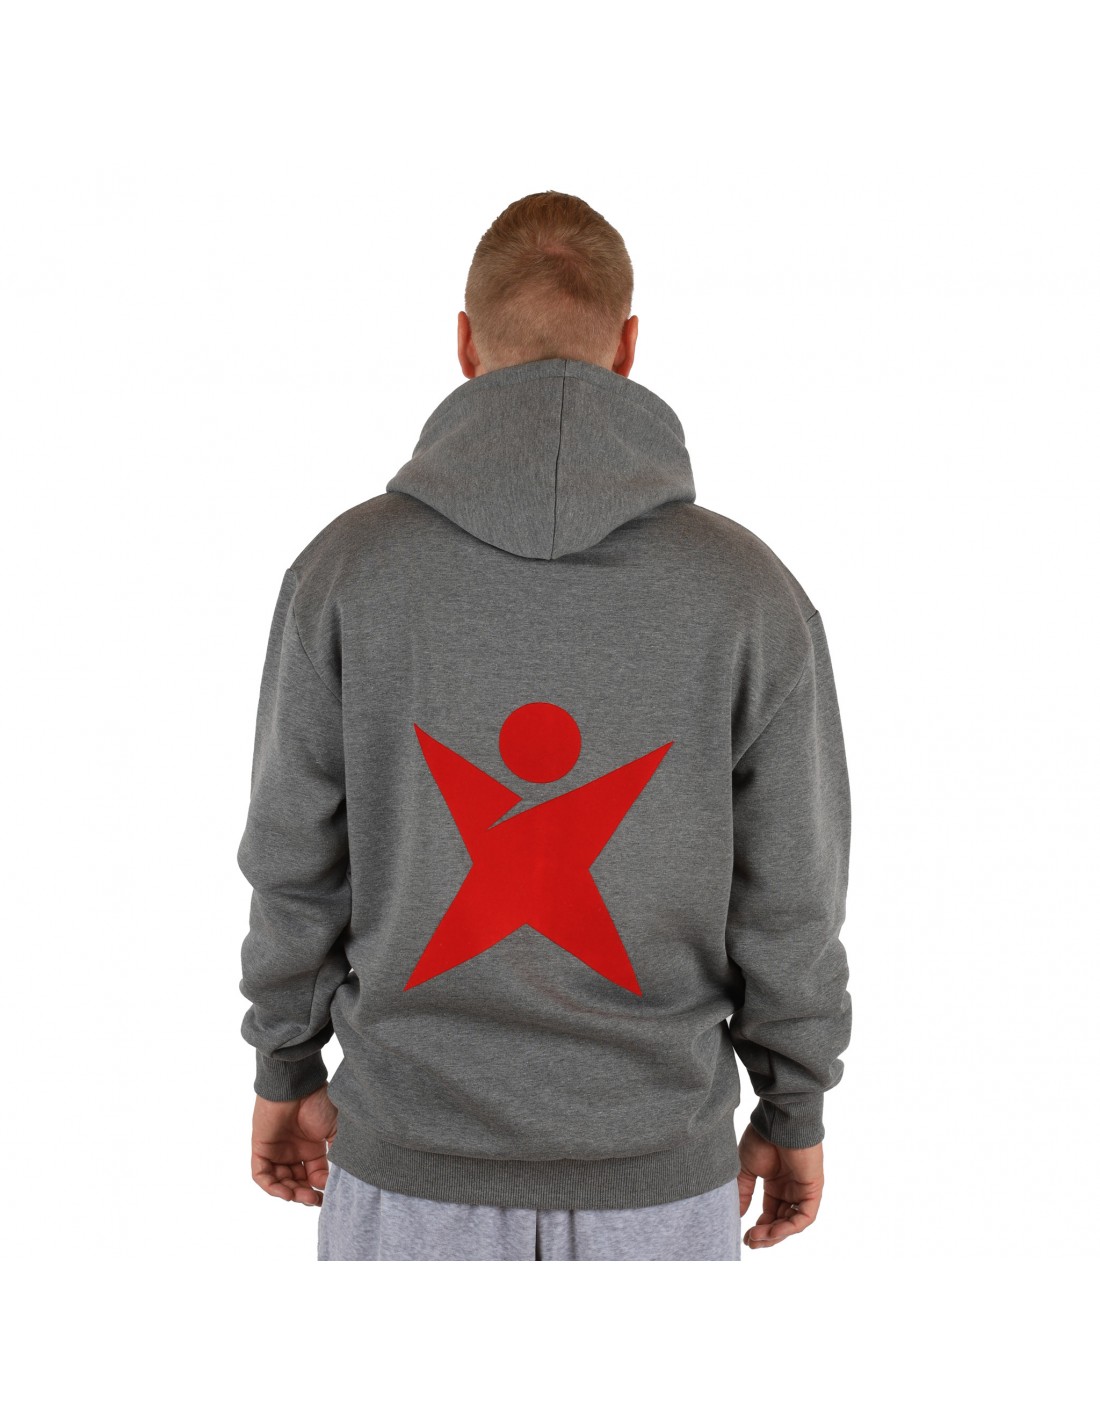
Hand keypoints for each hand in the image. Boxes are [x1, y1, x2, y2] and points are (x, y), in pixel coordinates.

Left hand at [251, 1084, 338, 1205]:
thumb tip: (343, 1178)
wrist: (298, 1085)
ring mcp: (277, 1150)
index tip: (329, 1193)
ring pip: (280, 1182)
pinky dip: (272, 1187)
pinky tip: (287, 1193)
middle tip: (314, 1201)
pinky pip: (262, 1175)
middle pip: (297, 1182)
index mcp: (312, 1147)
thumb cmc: (319, 1101)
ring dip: (290, 1193)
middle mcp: (294, 1151)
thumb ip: (338, 1153)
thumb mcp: (336, 1130)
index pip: (315, 1176)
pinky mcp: (261, 1148)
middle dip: (306, 1194)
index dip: (321, 1187)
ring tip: (301, 1197)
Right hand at [737, 1121, 823, 1249]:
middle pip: (781, 1221)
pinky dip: (789, 1227)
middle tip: (750, 1243)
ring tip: (757, 1238)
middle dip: (766, 1235)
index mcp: (776, 1183)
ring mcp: (802, 1189)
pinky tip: (772, 1231)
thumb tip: (736, 1215)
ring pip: (792, 1222)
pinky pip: (805, 1216)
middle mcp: (791, 1188)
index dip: (759, 1228)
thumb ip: (743, 1193)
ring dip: (776, 1234)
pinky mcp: (813, 1189)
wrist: (778, 1121)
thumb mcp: (746, 1169)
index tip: (744, 1236)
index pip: (770, 1213)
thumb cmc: (762, 1138)